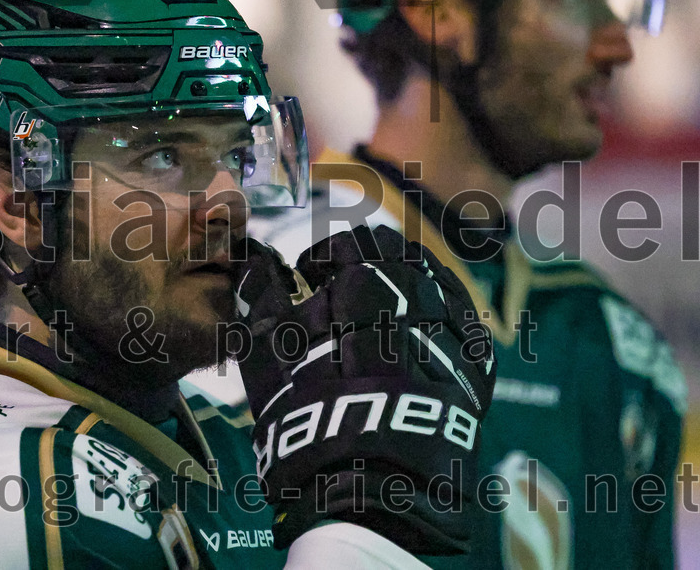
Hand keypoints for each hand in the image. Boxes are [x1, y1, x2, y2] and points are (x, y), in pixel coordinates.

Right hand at [234, 225, 493, 554]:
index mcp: (366, 281)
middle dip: (367, 263)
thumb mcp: (267, 357)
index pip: (350, 241)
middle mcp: (419, 294)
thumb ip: (260, 301)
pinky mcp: (478, 366)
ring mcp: (455, 328)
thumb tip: (253, 262)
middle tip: (343, 291)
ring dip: (406, 285)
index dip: (324, 254)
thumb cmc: (308, 417)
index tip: (308, 275)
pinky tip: (419, 337)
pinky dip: (439, 316)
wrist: (373, 490)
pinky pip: (463, 321)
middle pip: (398, 254)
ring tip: (382, 314)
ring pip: (436, 280)